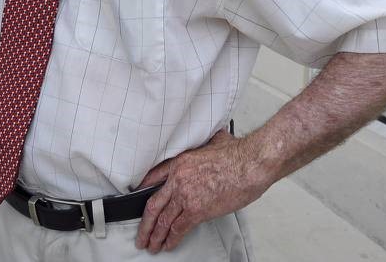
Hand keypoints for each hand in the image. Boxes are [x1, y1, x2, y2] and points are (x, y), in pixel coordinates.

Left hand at [135, 130, 266, 253]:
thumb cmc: (237, 154)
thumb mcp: (213, 141)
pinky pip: (178, 228)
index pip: (153, 178)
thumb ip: (206, 144)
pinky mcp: (197, 210)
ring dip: (155, 235)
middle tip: (141, 235)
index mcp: (179, 162)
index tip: (136, 199)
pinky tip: (168, 245)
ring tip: (152, 245)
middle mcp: (177, 179)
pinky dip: (171, 239)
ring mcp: (185, 195)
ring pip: (163, 220)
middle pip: (153, 205)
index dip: (142, 191)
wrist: (249, 165)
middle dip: (145, 224)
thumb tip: (213, 140)